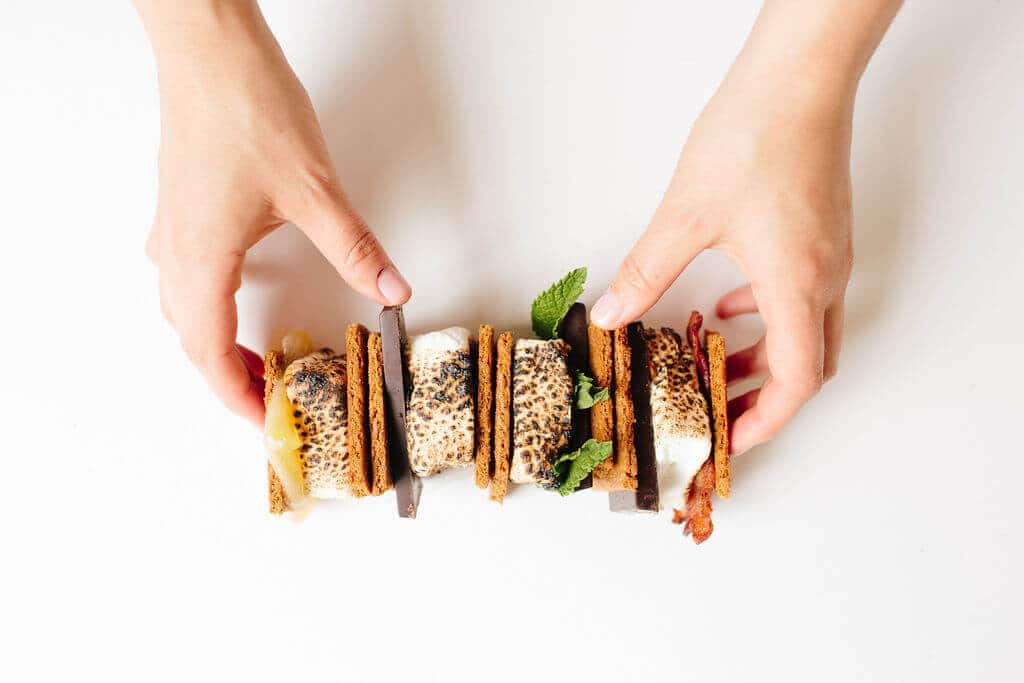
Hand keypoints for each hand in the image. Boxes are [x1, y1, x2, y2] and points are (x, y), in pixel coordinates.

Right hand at [139, 2, 410, 424]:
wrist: (209, 50)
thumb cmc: (246, 110)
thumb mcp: (315, 193)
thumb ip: (357, 249)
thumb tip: (392, 290)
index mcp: (203, 262)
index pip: (209, 356)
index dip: (236, 397)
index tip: (266, 421)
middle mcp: (178, 252)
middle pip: (193, 340)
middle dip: (230, 376)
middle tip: (272, 395)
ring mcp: (173, 227)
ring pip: (184, 309)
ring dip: (216, 341)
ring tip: (257, 358)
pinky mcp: (179, 205)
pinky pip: (185, 275)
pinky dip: (209, 303)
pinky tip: (236, 291)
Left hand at [591, 58, 855, 454]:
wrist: (800, 76)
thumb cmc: (756, 136)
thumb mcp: (688, 215)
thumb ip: (647, 271)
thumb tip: (612, 313)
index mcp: (798, 286)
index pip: (796, 383)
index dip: (765, 422)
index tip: (730, 441)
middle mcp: (824, 277)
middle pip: (807, 363)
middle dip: (761, 395)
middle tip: (716, 409)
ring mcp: (829, 254)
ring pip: (806, 329)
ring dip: (762, 353)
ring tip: (712, 361)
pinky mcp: (822, 231)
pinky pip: (803, 293)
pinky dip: (765, 313)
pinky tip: (725, 302)